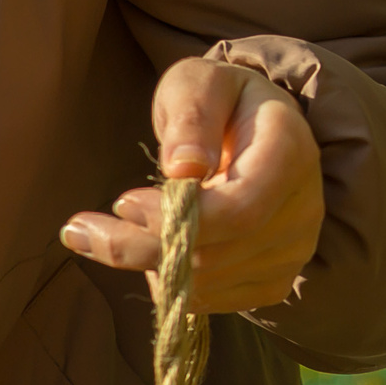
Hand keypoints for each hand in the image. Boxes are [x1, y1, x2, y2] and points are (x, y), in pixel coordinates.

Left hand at [60, 58, 325, 312]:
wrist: (259, 130)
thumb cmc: (221, 101)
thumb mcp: (200, 84)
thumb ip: (192, 116)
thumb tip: (184, 169)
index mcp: (290, 152)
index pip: (241, 210)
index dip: (179, 219)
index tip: (122, 202)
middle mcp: (303, 209)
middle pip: (216, 255)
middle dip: (140, 247)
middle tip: (82, 228)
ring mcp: (294, 250)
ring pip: (207, 284)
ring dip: (144, 266)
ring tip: (106, 233)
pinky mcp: (275, 279)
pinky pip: (211, 301)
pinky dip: (168, 284)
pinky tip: (150, 249)